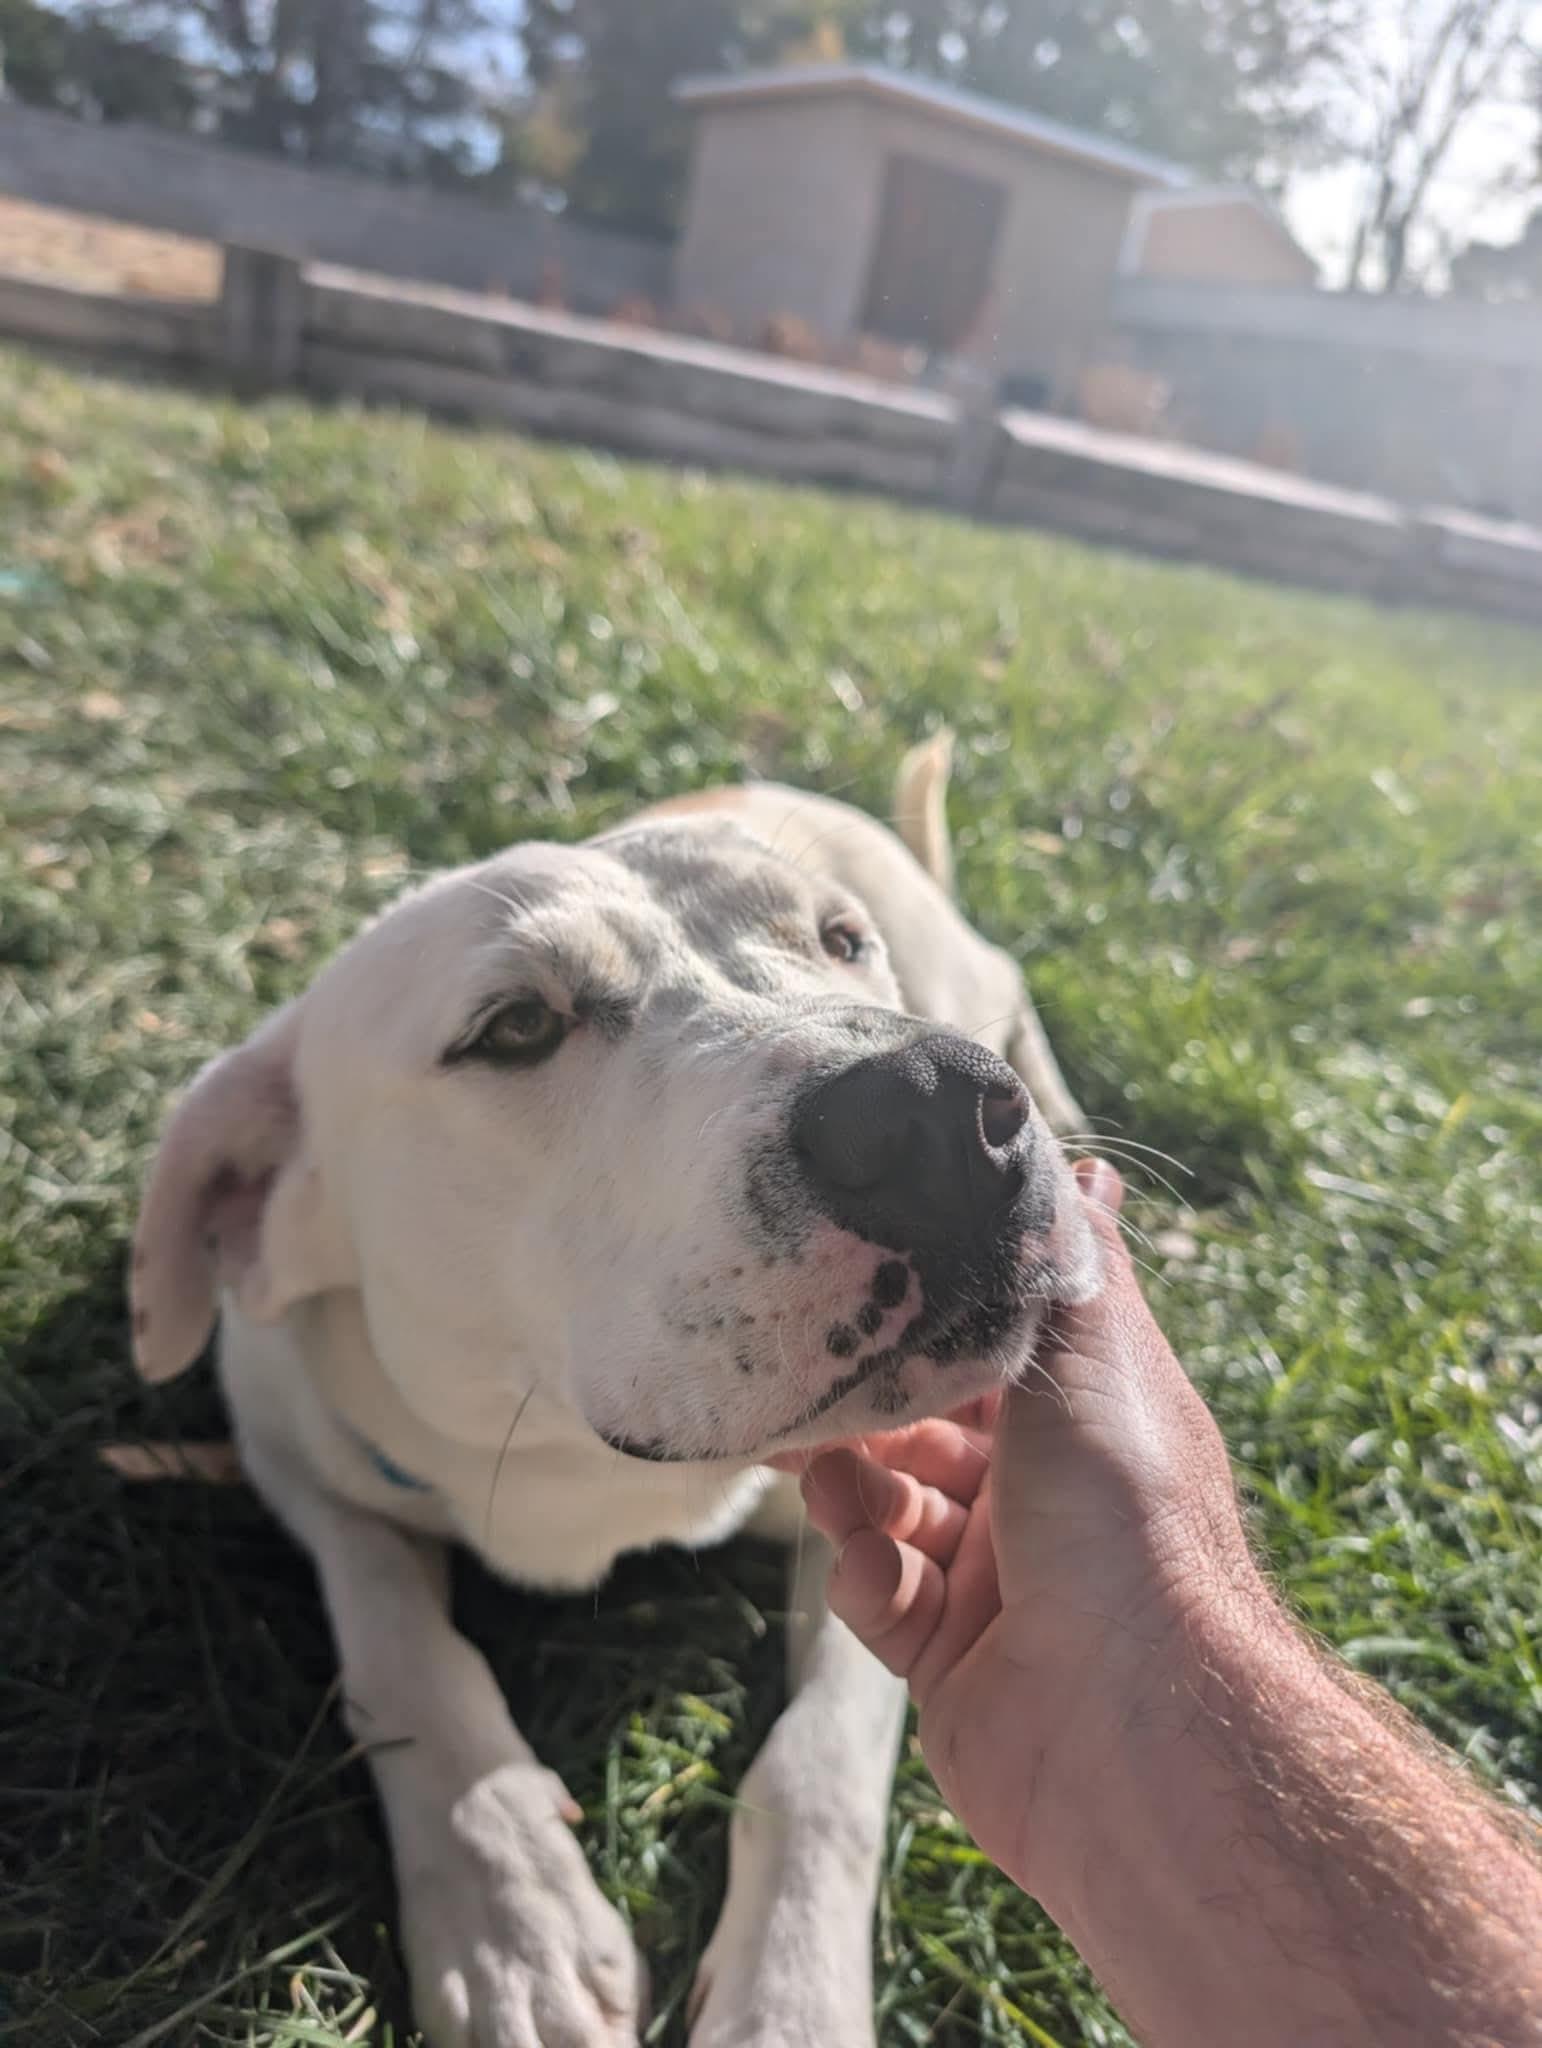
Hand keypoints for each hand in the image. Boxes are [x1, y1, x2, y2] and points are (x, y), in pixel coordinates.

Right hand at [794, 1159, 1266, 1894]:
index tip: (860, 1279)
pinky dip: (868, 1575)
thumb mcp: (1100, 1359)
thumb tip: (1085, 1166)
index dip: (930, 1318)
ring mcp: (994, 1578)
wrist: (1137, 1727)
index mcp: (1085, 1419)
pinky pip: (882, 1596)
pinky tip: (876, 1567)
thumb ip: (1070, 1266)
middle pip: (924, 1426)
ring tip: (831, 1480)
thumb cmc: (1127, 1519)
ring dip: (853, 1485)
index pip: (994, 1348)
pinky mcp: (948, 1656)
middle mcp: (1041, 1494)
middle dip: (864, 1405)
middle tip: (800, 1381)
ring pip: (889, 1504)